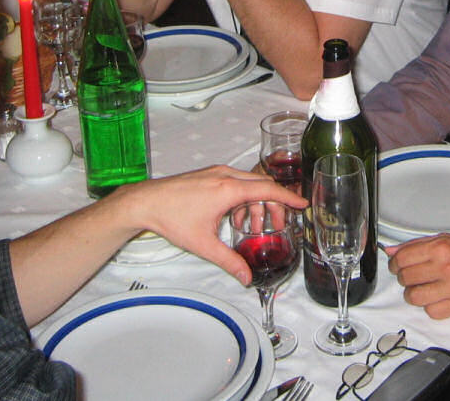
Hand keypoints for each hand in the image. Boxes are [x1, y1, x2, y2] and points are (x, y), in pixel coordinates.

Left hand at [115, 165, 305, 284]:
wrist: (146, 202)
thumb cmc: (172, 218)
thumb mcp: (204, 244)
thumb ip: (229, 261)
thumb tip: (246, 278)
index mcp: (228, 189)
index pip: (268, 189)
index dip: (289, 198)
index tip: (303, 204)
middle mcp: (225, 175)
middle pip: (262, 185)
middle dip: (274, 205)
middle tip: (278, 225)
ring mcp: (217, 172)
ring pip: (249, 183)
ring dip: (256, 203)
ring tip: (253, 226)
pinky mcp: (209, 175)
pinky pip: (236, 182)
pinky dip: (243, 198)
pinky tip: (235, 218)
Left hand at [385, 233, 449, 318]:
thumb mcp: (447, 240)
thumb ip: (418, 245)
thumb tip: (393, 252)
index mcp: (441, 247)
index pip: (403, 259)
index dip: (395, 264)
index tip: (397, 267)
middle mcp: (446, 267)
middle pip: (406, 278)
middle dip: (405, 278)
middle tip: (414, 277)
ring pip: (414, 297)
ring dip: (415, 294)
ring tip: (424, 289)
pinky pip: (431, 312)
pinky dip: (431, 307)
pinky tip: (438, 298)